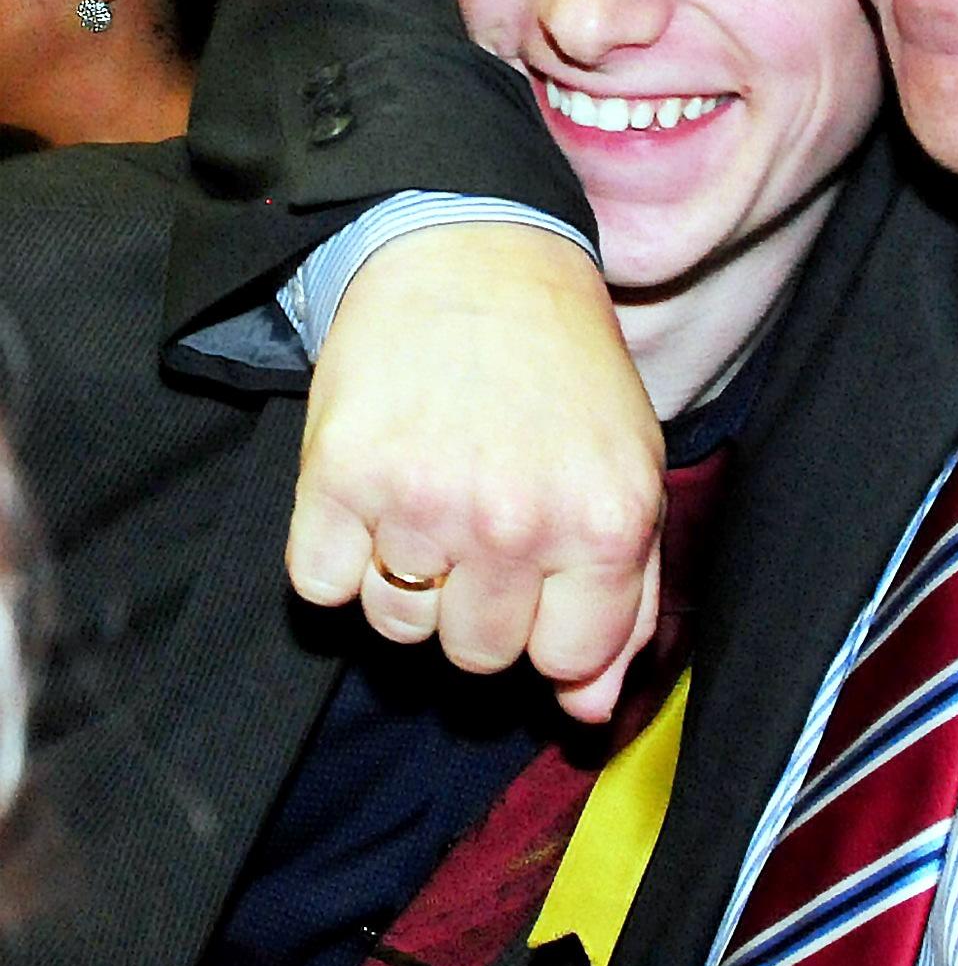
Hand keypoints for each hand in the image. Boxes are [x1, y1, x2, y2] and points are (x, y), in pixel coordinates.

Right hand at [287, 223, 665, 719]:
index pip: (568, 660)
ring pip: (398, 629)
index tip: (543, 573)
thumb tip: (587, 712)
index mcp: (607, 520)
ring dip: (408, 579)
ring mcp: (424, 501)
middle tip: (485, 515)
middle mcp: (518, 520)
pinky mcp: (338, 476)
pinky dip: (337, 554)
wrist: (472, 253)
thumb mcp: (629, 469)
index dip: (551, 625)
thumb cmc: (561, 371)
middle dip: (480, 603)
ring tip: (434, 489)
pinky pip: (320, 587)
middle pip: (479, 656)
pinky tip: (376, 488)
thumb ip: (626, 598)